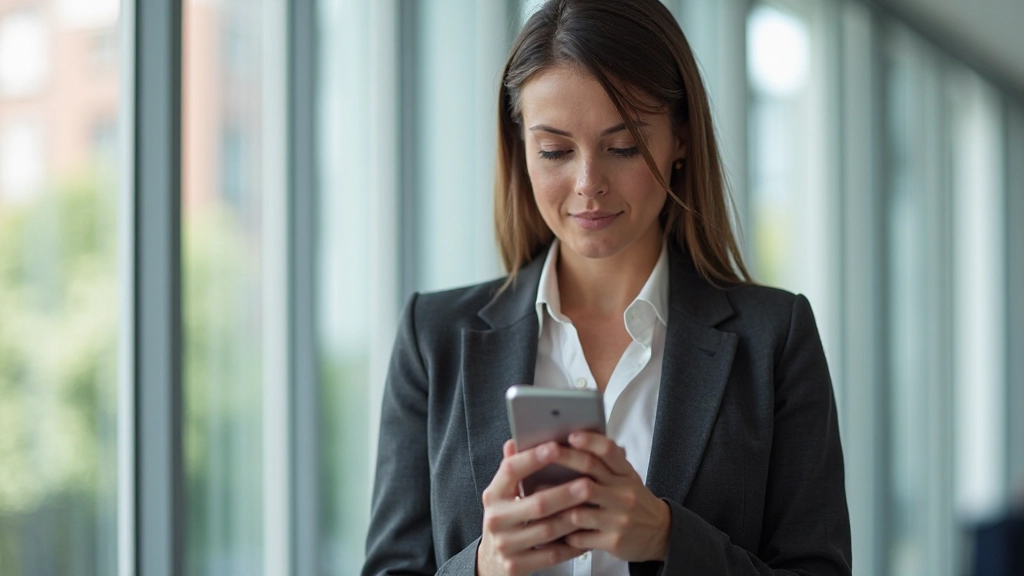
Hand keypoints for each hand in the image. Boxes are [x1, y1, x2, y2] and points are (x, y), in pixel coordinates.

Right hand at [476, 441, 588, 575]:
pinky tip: (587, 535)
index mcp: (493, 495)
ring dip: (574, 519)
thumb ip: (512, 469)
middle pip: (536, 503)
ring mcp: (506, 544)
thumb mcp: (503, 494)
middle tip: (588, 484)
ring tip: (593, 508)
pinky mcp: (516, 565)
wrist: (493, 561)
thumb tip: (514, 441)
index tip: (555, 446)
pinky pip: (551, 555)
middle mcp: (496, 518)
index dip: (532, 458)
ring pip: (548, 531)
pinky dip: (572, 545)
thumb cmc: (506, 518)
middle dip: (565, 493)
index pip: (510, 471)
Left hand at [546, 432, 670, 561]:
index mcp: (626, 475)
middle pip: (590, 472)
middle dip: (564, 459)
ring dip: (554, 504)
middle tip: (540, 454)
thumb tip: (576, 440)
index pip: (610, 452)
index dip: (590, 441)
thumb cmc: (633, 502)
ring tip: (535, 498)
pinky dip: (564, 533)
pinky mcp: (613, 541)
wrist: (660, 534)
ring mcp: (619, 518)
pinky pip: (580, 536)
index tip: (571, 435)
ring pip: (579, 509)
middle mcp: (624, 494)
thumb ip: (606, 463)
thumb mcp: (626, 478)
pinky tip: (552, 527)